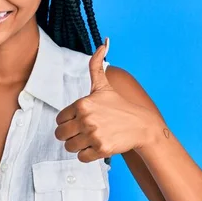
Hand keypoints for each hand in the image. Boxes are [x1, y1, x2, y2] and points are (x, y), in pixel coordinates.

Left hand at [54, 38, 162, 162]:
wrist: (142, 126)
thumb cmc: (119, 106)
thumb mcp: (104, 85)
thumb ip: (96, 65)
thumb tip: (103, 43)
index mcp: (82, 104)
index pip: (59, 119)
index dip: (68, 121)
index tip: (80, 120)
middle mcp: (86, 119)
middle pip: (61, 134)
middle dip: (70, 135)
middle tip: (83, 132)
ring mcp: (94, 135)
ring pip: (69, 147)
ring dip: (78, 145)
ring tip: (90, 139)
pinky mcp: (101, 149)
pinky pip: (81, 157)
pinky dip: (86, 155)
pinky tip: (96, 146)